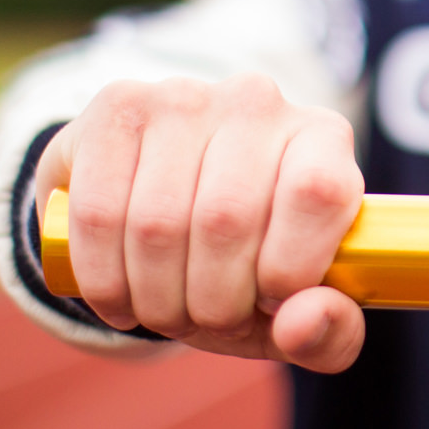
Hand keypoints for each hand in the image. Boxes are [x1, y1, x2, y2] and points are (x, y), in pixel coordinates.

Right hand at [32, 73, 365, 371]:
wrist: (167, 207)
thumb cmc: (250, 260)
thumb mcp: (299, 307)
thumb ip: (329, 331)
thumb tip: (300, 324)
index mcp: (322, 139)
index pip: (318, 192)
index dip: (290, 268)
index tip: (271, 303)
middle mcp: (257, 101)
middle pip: (227, 219)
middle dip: (212, 303)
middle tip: (207, 321)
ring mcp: (184, 97)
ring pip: (157, 224)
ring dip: (156, 299)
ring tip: (166, 311)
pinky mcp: (117, 107)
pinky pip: (99, 213)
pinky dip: (105, 280)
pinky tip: (120, 297)